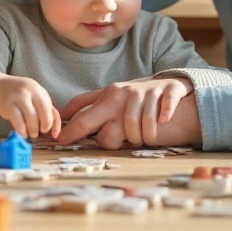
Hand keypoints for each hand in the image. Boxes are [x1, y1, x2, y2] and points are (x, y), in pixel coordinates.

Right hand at [0, 76, 61, 139]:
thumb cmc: (20, 95)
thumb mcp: (34, 97)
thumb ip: (45, 110)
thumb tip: (55, 132)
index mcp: (39, 90)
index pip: (50, 107)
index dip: (54, 123)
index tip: (53, 134)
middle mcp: (30, 91)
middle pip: (43, 110)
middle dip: (45, 125)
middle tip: (40, 133)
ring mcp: (18, 96)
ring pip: (31, 116)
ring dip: (33, 129)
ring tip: (31, 134)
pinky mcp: (7, 104)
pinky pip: (17, 119)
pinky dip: (21, 129)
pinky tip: (22, 133)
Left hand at [56, 77, 200, 148]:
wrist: (171, 87)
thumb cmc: (136, 99)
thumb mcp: (111, 98)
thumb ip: (87, 105)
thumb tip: (62, 115)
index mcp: (108, 95)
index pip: (83, 116)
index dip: (70, 132)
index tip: (60, 141)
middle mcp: (124, 94)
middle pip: (107, 134)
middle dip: (109, 144)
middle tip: (118, 141)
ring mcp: (146, 94)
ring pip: (135, 132)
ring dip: (140, 138)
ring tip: (142, 134)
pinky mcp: (168, 94)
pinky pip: (161, 115)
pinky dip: (162, 121)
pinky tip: (163, 122)